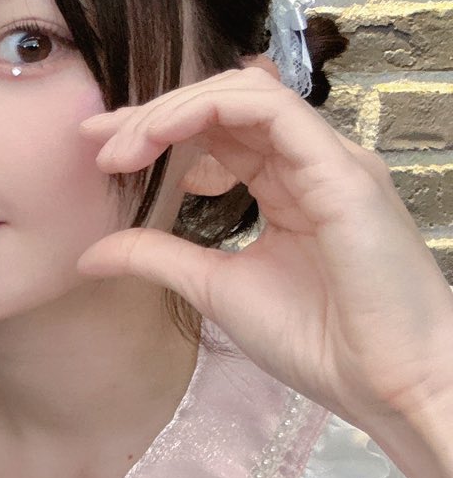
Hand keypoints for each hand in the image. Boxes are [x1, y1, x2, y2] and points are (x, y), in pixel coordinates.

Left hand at [79, 67, 452, 437]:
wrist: (387, 383)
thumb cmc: (319, 341)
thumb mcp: (216, 288)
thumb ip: (158, 258)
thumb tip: (89, 254)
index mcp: (287, 185)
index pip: (216, 132)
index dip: (153, 131)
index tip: (98, 152)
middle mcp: (310, 163)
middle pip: (223, 105)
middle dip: (152, 114)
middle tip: (96, 143)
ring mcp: (330, 161)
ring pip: (245, 93)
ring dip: (174, 110)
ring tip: (123, 145)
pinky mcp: (342, 170)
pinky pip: (272, 110)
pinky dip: (209, 110)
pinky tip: (162, 135)